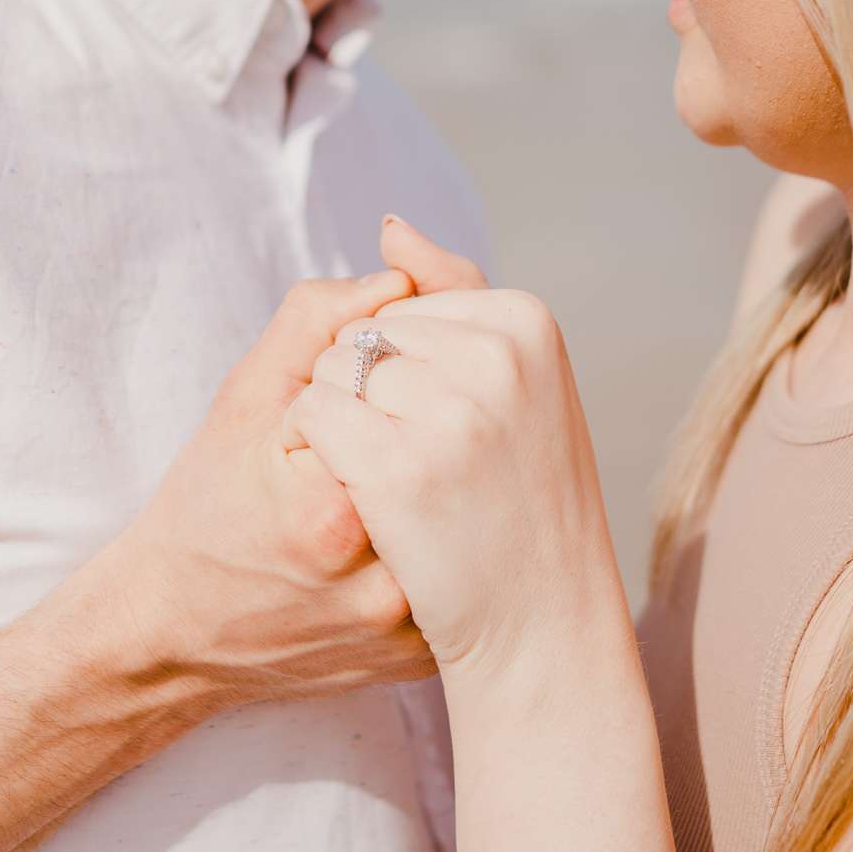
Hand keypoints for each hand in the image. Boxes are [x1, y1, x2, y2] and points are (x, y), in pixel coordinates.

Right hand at [106, 270, 433, 705]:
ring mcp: (401, 629)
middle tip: (380, 442)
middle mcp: (374, 580)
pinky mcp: (416, 659)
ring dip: (447, 488)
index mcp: (330, 509)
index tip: (358, 400)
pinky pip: (463, 579)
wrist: (171, 634)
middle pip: (449, 460)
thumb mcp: (243, 400)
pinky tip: (413, 534)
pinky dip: (448, 546)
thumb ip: (315, 323)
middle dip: (425, 433)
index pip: (417, 401)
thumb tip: (399, 274)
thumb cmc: (204, 507)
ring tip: (400, 484)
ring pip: (464, 518)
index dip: (393, 385)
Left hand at [288, 273, 623, 679]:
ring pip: (333, 367)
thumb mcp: (513, 384)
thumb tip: (389, 228)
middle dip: (372, 392)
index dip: (408, 370)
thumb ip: (455, 294)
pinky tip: (357, 498)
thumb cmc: (521, 500)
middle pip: (369, 331)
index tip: (457, 429)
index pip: (410, 304)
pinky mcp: (396, 469)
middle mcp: (496, 356)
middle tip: (430, 465)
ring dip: (341, 424)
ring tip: (400, 485)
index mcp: (529, 322)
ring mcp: (450, 413)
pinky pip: (313, 414)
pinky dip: (315, 453)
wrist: (539, 623)